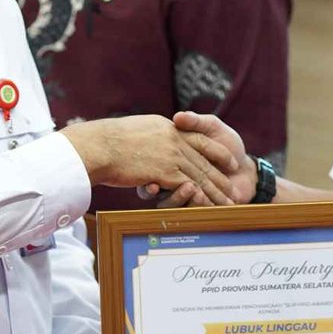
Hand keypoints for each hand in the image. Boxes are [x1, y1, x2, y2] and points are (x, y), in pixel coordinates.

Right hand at [61, 115, 240, 205]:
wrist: (99, 146)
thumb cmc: (108, 141)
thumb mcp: (134, 129)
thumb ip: (150, 134)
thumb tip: (152, 140)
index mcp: (168, 128)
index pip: (200, 139)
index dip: (218, 151)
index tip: (230, 160)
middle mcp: (174, 139)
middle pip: (204, 160)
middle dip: (221, 177)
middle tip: (233, 188)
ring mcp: (171, 155)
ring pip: (200, 175)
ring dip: (216, 191)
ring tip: (228, 202)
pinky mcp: (165, 171)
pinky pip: (188, 186)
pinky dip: (200, 198)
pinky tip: (208, 206)